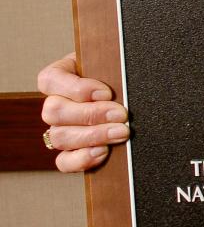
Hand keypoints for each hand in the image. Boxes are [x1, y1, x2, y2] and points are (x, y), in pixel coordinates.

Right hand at [38, 53, 128, 172]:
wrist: (130, 96)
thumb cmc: (119, 75)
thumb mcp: (112, 65)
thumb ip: (110, 68)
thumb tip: (118, 82)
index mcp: (61, 76)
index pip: (50, 80)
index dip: (77, 88)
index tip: (107, 92)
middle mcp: (56, 103)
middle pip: (54, 111)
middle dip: (91, 114)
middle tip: (121, 114)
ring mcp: (60, 129)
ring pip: (58, 137)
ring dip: (92, 136)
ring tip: (120, 132)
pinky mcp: (70, 151)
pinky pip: (64, 161)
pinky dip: (82, 159)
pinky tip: (104, 152)